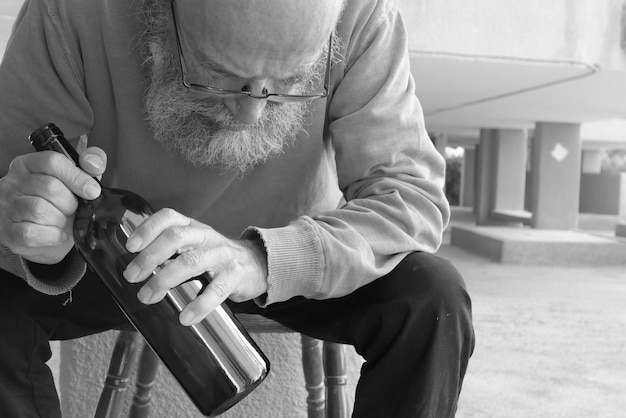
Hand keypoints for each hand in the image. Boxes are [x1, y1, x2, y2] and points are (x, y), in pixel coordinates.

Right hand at [0, 139, 105, 263]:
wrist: (47, 238)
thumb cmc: (61, 204)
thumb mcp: (77, 181)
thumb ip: (90, 166)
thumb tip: (94, 164)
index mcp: (30, 164)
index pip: (52, 161)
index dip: (77, 177)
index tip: (92, 191)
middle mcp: (14, 182)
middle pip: (49, 186)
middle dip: (70, 203)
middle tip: (73, 210)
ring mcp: (7, 206)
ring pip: (39, 210)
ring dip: (60, 220)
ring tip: (63, 222)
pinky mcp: (7, 230)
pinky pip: (31, 233)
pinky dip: (52, 236)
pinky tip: (58, 234)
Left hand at [122, 208, 267, 325]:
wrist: (257, 264)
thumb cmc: (216, 257)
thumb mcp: (195, 245)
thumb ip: (169, 251)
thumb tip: (136, 267)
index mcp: (193, 227)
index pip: (169, 217)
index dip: (148, 228)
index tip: (130, 246)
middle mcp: (206, 237)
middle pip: (176, 237)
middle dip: (150, 256)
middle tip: (132, 277)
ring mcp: (222, 255)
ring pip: (192, 262)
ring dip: (165, 279)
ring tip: (148, 297)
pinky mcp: (235, 276)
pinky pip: (216, 290)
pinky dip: (199, 305)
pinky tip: (186, 317)